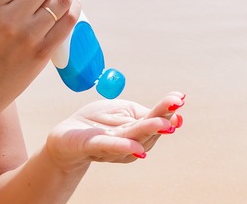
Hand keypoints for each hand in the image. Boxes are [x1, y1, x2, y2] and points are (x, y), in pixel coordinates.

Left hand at [45, 91, 184, 170]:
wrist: (66, 138)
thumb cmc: (96, 122)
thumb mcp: (120, 110)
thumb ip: (141, 111)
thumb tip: (170, 106)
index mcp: (136, 129)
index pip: (155, 118)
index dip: (167, 109)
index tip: (180, 98)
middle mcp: (129, 141)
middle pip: (148, 130)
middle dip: (162, 118)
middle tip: (176, 107)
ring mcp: (112, 146)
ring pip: (133, 139)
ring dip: (148, 131)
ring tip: (163, 123)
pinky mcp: (93, 146)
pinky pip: (108, 147)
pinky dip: (123, 147)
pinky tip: (137, 148)